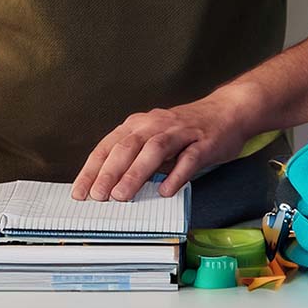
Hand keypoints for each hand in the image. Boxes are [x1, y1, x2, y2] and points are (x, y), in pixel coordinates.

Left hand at [71, 93, 250, 201]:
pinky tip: (165, 191)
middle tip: (97, 196)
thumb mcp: (153, 139)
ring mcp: (180, 133)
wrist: (227, 112)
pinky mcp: (204, 143)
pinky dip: (176, 175)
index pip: (108, 146)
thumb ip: (134, 159)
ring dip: (135, 173)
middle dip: (109, 172)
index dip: (92, 169)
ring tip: (121, 196)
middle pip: (127, 146)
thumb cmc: (185, 131)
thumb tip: (109, 187)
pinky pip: (189, 158)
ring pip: (153, 150)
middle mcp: (155, 125)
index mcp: (138, 125)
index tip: (80, 192)